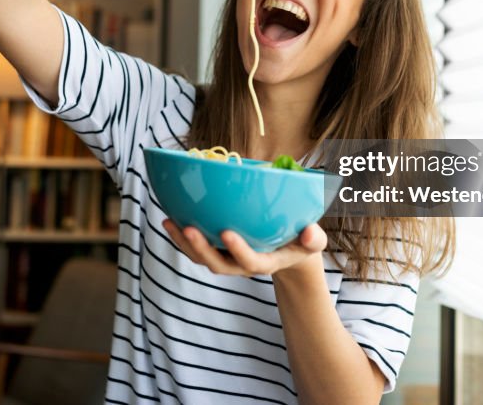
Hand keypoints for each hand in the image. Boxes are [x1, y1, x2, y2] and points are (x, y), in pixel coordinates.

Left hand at [163, 219, 326, 276]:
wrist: (288, 251)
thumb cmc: (301, 241)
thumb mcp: (313, 241)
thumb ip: (313, 238)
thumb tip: (309, 233)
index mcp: (266, 262)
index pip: (250, 262)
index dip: (238, 251)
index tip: (227, 232)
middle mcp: (242, 265)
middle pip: (219, 264)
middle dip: (202, 249)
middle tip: (189, 228)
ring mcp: (228, 260)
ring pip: (202, 258)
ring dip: (184, 243)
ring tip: (169, 222)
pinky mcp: (218, 251)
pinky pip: (196, 248)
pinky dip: (181, 236)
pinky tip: (170, 217)